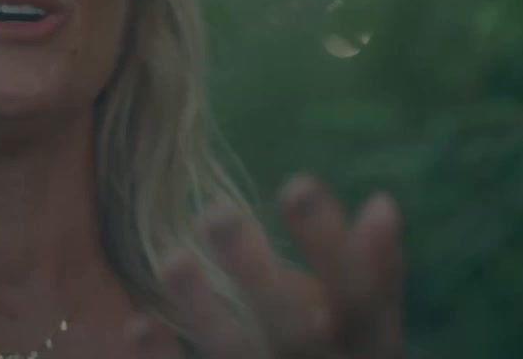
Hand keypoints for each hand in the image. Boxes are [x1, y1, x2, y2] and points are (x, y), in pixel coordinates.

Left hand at [129, 174, 403, 358]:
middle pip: (296, 337)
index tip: (294, 181)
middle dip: (258, 276)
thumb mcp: (367, 334)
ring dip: (206, 314)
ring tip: (170, 257)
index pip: (361, 297)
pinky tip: (139, 323)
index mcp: (366, 353)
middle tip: (214, 211)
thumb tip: (382, 203)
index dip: (331, 245)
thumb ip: (375, 274)